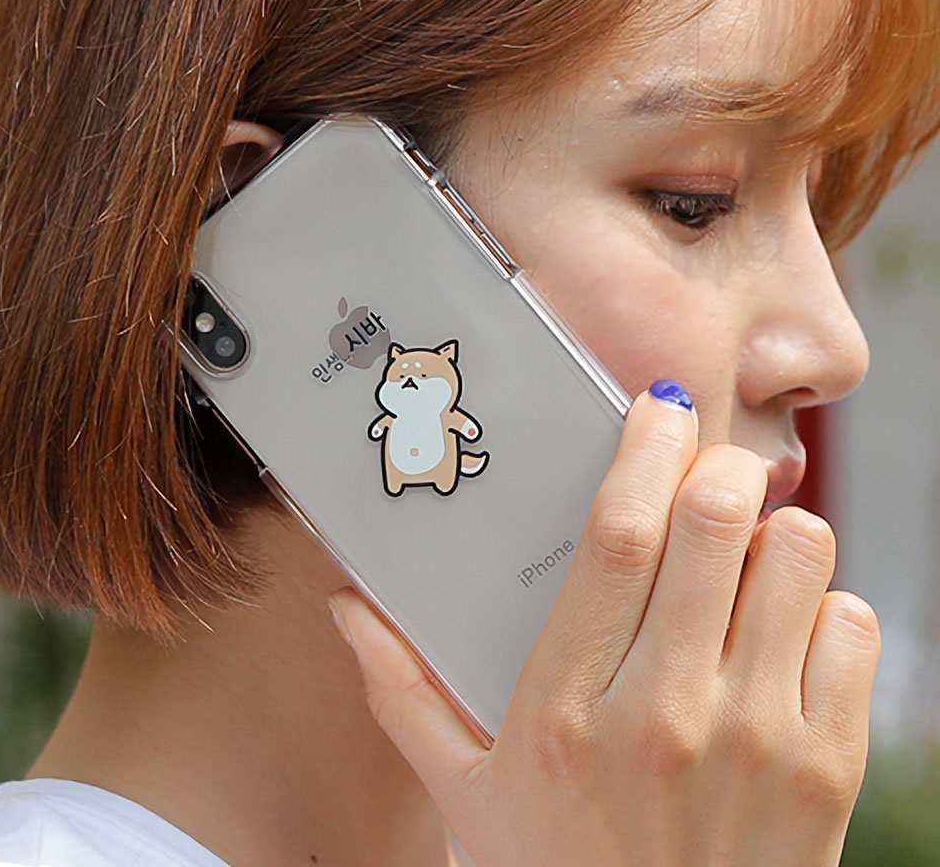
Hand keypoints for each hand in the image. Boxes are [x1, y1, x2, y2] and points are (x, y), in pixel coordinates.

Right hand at [328, 388, 879, 865]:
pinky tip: (775, 633)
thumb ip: (402, 693)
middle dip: (717, 467)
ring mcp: (760, 740)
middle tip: (701, 469)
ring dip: (769, 534)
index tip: (654, 408)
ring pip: (798, 558)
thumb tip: (347, 611)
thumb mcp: (464, 791)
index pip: (618, 540)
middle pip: (716, 525)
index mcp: (567, 707)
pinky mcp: (828, 768)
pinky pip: (851, 626)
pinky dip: (821, 606)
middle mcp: (668, 713)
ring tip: (735, 559)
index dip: (642, 453)